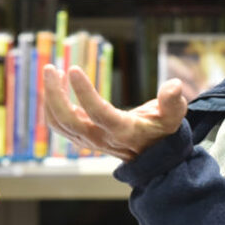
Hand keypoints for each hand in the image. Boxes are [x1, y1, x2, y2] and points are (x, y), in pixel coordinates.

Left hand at [42, 64, 188, 160]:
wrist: (150, 155)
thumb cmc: (161, 131)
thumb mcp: (173, 117)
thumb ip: (174, 102)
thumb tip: (173, 85)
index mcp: (122, 131)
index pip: (98, 113)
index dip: (84, 92)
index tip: (73, 69)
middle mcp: (100, 138)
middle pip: (68, 120)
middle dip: (55, 94)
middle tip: (50, 68)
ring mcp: (87, 139)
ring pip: (58, 122)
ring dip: (50, 97)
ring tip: (51, 72)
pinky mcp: (81, 137)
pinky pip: (58, 123)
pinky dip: (52, 104)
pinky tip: (57, 84)